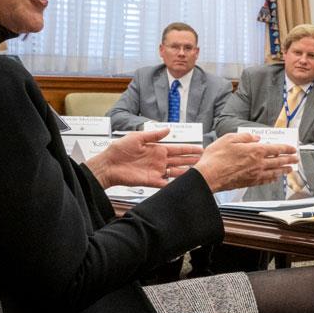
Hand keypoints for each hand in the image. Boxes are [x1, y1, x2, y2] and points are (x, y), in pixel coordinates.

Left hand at [87, 128, 202, 188]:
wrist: (108, 165)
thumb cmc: (119, 150)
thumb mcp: (136, 137)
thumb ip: (153, 134)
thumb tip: (168, 129)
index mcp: (157, 149)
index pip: (177, 149)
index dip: (189, 149)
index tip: (200, 149)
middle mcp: (159, 160)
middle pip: (180, 161)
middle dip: (192, 161)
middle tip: (205, 161)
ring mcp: (157, 171)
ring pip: (176, 172)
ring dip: (187, 172)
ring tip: (199, 172)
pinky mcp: (152, 181)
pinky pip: (167, 183)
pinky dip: (175, 183)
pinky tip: (184, 182)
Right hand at [193, 133, 298, 191]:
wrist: (209, 176)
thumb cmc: (216, 158)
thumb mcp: (229, 139)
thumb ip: (245, 137)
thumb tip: (255, 137)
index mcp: (255, 151)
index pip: (276, 149)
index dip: (286, 148)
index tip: (293, 148)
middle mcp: (258, 164)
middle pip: (279, 161)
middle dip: (289, 160)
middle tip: (296, 159)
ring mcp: (254, 174)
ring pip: (274, 172)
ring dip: (284, 170)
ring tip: (290, 169)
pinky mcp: (249, 183)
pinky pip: (265, 180)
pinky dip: (272, 179)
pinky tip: (274, 179)